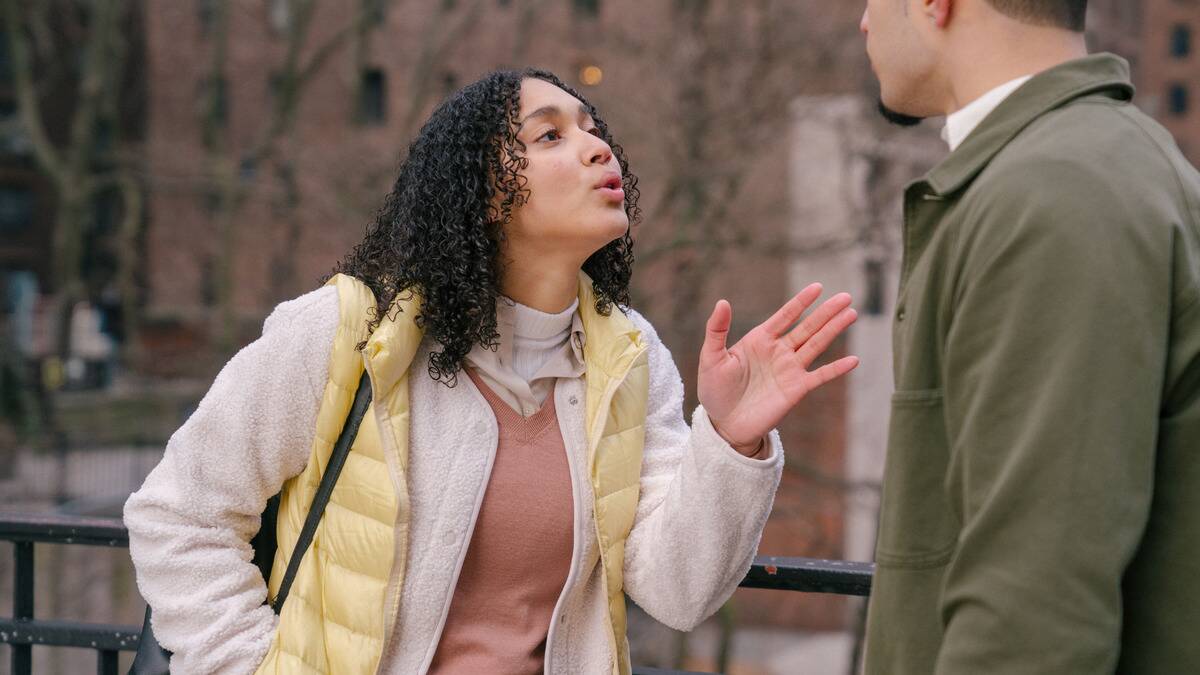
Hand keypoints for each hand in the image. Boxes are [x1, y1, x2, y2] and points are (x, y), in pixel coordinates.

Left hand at [697, 284, 858, 454]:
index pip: (785, 316)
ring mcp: (789, 370)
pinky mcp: (796, 390)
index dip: (801, 302)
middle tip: (846, 296)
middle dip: (826, 312)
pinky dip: (836, 368)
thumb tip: (722, 301)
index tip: (817, 287)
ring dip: (834, 330)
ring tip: (852, 314)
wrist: (724, 424)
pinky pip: (820, 376)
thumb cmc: (715, 390)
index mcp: (760, 340)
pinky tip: (853, 360)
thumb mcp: (711, 357)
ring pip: (817, 345)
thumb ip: (716, 330)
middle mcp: (779, 351)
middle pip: (807, 327)